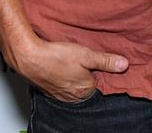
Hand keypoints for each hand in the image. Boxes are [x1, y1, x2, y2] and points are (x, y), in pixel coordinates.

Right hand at [5, 34, 126, 102]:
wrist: (28, 57)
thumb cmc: (55, 57)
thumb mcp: (86, 55)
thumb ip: (106, 61)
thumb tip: (124, 65)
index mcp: (85, 90)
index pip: (101, 83)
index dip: (102, 71)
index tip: (99, 62)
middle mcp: (73, 96)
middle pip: (88, 85)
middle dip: (89, 73)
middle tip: (84, 60)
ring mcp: (60, 94)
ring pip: (74, 84)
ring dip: (75, 75)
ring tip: (71, 62)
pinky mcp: (49, 90)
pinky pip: (62, 84)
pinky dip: (63, 76)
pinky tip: (60, 65)